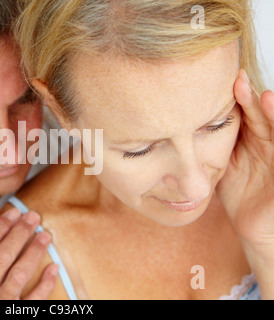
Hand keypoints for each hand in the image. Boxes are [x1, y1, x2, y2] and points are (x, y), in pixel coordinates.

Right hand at [0, 208, 58, 299]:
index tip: (14, 212)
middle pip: (1, 257)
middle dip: (19, 234)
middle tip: (33, 217)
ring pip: (19, 275)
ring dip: (33, 253)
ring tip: (45, 236)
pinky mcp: (14, 317)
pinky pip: (33, 301)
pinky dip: (45, 285)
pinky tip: (53, 268)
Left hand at [217, 69, 273, 246]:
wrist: (254, 228)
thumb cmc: (240, 194)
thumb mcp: (223, 166)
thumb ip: (212, 147)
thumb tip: (179, 129)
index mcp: (252, 140)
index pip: (246, 115)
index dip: (238, 98)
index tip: (223, 80)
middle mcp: (268, 145)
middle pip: (261, 117)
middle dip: (251, 99)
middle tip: (238, 80)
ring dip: (272, 114)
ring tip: (264, 97)